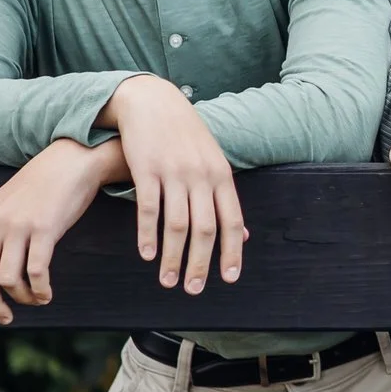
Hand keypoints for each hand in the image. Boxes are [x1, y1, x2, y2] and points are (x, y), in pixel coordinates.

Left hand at [0, 138, 125, 323]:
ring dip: (21, 298)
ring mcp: (19, 226)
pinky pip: (36, 272)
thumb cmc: (42, 186)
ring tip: (34, 299)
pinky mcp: (45, 229)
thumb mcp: (5, 208)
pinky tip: (47, 293)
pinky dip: (40, 290)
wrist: (72, 160)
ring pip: (8, 279)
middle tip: (5, 318)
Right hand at [105, 74, 244, 293]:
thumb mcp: (213, 162)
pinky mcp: (147, 169)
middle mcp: (201, 176)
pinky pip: (148, 208)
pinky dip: (148, 235)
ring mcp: (174, 172)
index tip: (229, 278)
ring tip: (168, 281)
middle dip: (201, 263)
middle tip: (194, 289)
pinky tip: (146, 254)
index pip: (232, 221)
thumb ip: (225, 199)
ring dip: (172, 257)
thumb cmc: (186, 136)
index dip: (232, 252)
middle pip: (205, 229)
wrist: (153, 101)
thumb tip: (244, 235)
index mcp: (221, 176)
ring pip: (177, 224)